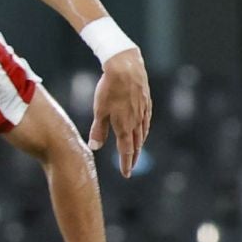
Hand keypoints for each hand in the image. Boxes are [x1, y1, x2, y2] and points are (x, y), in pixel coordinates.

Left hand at [89, 48, 150, 178]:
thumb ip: (98, 130)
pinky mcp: (146, 101)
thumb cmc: (109, 89)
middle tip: (131, 166)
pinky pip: (147, 120)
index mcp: (124, 126)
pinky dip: (144, 129)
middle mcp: (137, 121)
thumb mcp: (99, 111)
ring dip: (139, 143)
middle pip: (136, 144)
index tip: (126, 174)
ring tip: (136, 150)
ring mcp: (143, 111)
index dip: (126, 163)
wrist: (126, 67)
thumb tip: (95, 148)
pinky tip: (142, 128)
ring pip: (143, 132)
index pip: (126, 150)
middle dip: (133, 156)